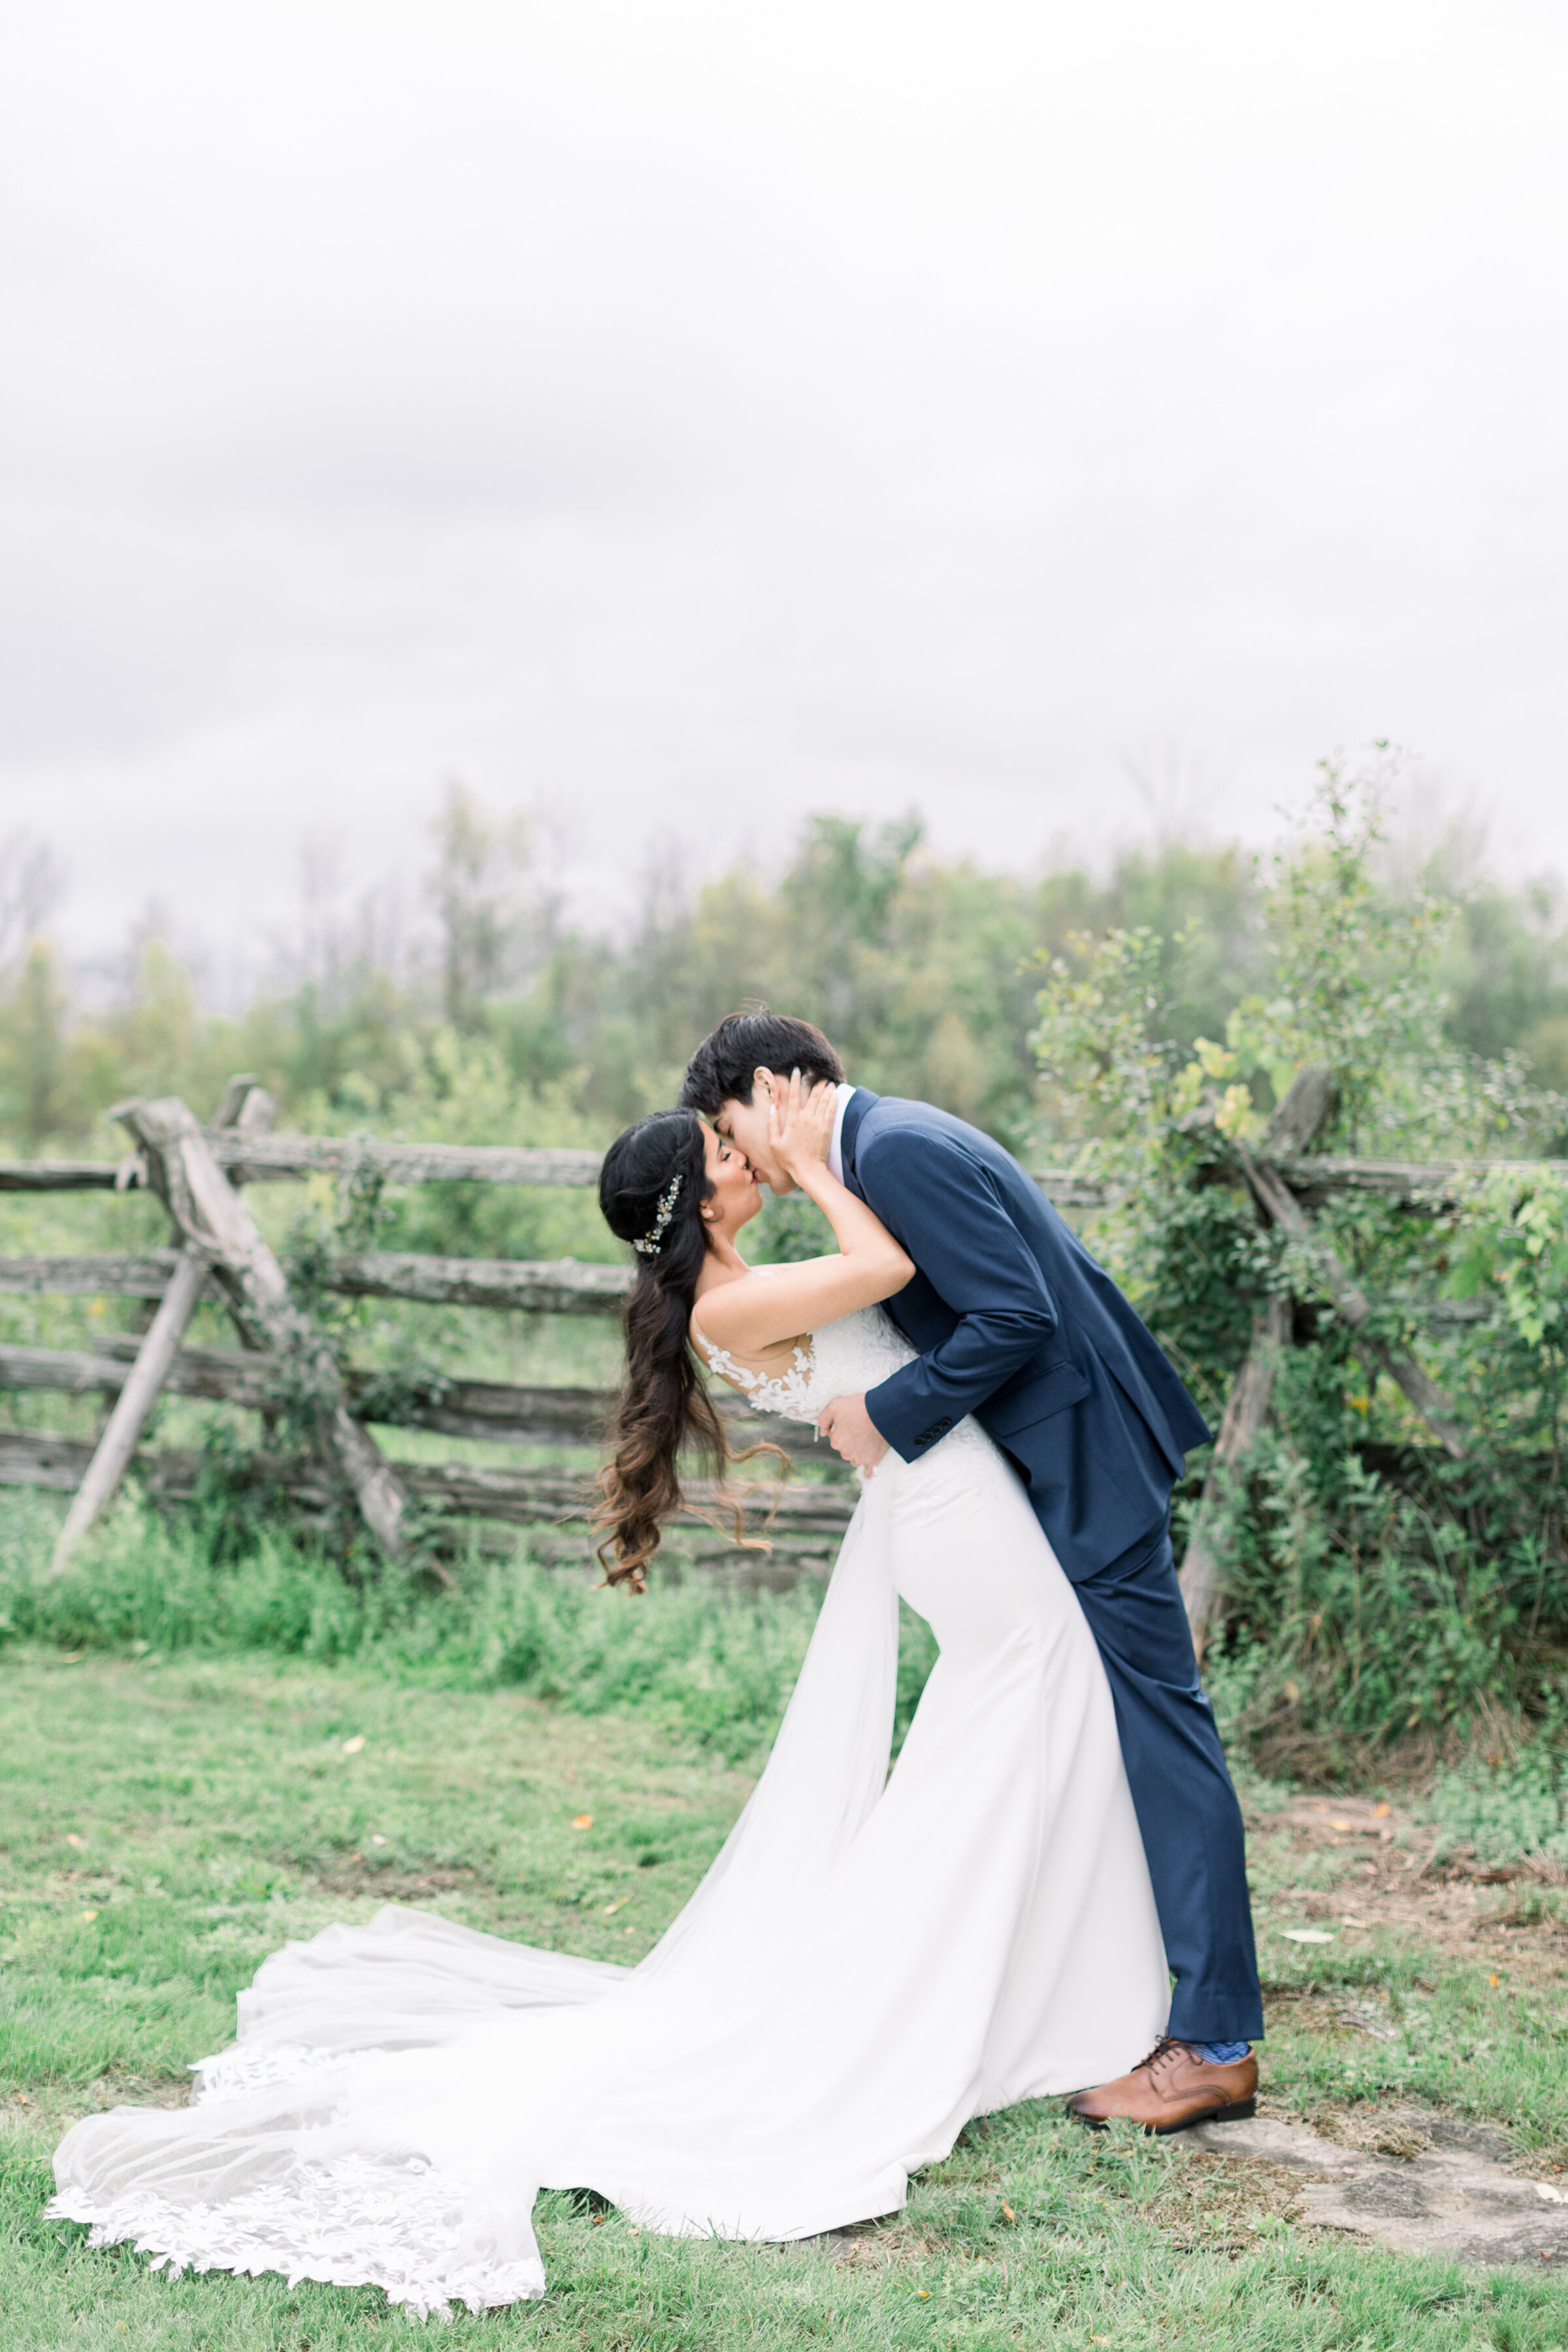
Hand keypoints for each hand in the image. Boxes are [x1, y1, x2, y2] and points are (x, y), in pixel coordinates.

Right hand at [768, 1068, 837, 1187]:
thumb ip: (772, 1124)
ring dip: (826, 1089)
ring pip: (823, 1100)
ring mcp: (817, 1123)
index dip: (795, 1081)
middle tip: (819, 1073)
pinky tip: (835, 1094)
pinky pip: (831, 1110)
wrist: (809, 1170)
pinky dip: (833, 1100)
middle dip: (815, 1082)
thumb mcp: (774, 1143)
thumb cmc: (789, 1159)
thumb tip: (772, 1108)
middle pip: (812, 1095)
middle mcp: (805, 1118)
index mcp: (792, 1120)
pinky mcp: (827, 1129)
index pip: (793, 1096)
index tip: (796, 1070)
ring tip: (829, 1081)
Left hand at [817, 1392, 888, 1471]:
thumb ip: (823, 1419)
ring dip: (858, 1451)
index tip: (850, 1421)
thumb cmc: (859, 1407)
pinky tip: (867, 1467)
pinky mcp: (873, 1460)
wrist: (884, 1412)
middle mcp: (846, 1453)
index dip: (841, 1428)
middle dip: (850, 1440)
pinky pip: (868, 1470)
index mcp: (836, 1441)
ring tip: (868, 1438)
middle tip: (860, 1428)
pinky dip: (867, 1468)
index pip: (834, 1437)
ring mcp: (860, 1458)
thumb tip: (823, 1432)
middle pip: (845, 1448)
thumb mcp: (834, 1406)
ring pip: (855, 1458)